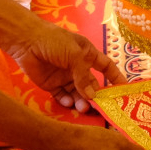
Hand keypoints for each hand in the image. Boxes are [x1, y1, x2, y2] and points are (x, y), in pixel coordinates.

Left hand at [5, 17, 122, 103]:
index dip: (115, 77)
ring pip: (78, 94)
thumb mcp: (74, 55)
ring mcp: (65, 77)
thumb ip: (84, 76)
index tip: (123, 91)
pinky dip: (66, 101)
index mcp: (88, 55)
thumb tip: (92, 96)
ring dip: (81, 101)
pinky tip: (67, 103)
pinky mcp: (52, 85)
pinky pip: (63, 96)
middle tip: (98, 107)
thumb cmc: (54, 41)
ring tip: (82, 108)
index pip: (106, 67)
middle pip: (91, 85)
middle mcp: (78, 67)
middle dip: (96, 96)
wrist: (27, 41)